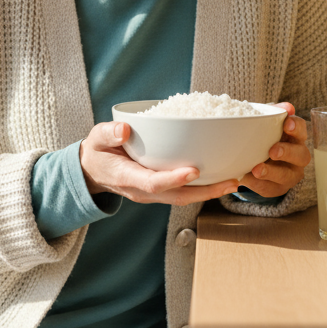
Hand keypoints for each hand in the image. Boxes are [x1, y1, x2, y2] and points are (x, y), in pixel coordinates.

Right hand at [79, 121, 239, 204]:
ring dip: (209, 192)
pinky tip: (220, 178)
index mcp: (126, 177)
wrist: (92, 171)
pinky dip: (203, 188)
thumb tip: (123, 130)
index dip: (173, 178)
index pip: (152, 182)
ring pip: (183, 197)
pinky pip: (183, 192)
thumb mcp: (96, 139)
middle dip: (205, 192)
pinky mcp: (160, 190)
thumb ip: (108, 134)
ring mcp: (152, 193)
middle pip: (177, 196)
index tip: (193, 170)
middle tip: (231, 182)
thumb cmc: (97, 152)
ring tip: (234, 181)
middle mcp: (142, 190)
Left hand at [237, 103, 309, 198]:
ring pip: (287, 176)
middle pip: (301, 155)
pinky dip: (257, 184)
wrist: (255, 162)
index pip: (302, 129)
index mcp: (295, 137)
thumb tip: (287, 106)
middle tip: (273, 151)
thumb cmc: (264, 138)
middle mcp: (298, 157)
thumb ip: (274, 113)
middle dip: (288, 152)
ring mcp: (290, 174)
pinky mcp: (277, 188)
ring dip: (272, 172)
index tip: (287, 124)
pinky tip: (246, 178)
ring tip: (256, 169)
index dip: (296, 127)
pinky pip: (270, 188)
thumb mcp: (266, 124)